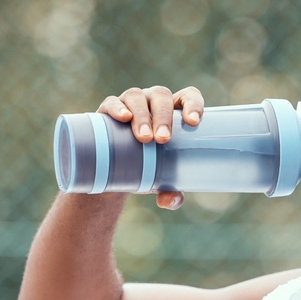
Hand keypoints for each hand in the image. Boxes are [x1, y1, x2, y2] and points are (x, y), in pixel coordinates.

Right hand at [98, 86, 203, 208]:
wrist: (114, 171)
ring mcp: (130, 103)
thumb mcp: (162, 181)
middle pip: (161, 96)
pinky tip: (123, 118)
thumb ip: (172, 193)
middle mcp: (153, 102)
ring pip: (137, 97)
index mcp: (174, 112)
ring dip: (142, 115)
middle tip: (163, 140)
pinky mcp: (108, 109)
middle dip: (164, 116)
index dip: (193, 104)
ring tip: (144, 138)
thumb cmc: (148, 169)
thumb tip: (169, 201)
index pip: (188, 97)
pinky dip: (118, 108)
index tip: (193, 123)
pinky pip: (112, 102)